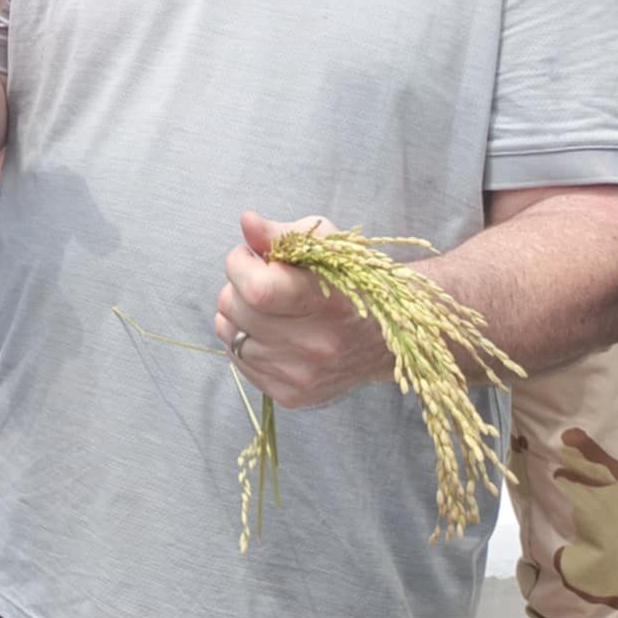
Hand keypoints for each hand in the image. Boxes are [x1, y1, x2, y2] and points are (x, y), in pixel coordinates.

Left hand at [213, 211, 391, 410]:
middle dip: (236, 285)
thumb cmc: (351, 281)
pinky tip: (268, 330)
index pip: (257, 289)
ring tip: (264, 305)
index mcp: (328, 302)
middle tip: (259, 278)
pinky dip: (245, 341)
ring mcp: (303, 375)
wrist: (387, 337)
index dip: (240, 265)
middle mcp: (316, 345)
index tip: (249, 255)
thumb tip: (247, 221)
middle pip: (236, 309)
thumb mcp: (326, 244)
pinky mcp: (292, 395)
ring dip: (237, 314)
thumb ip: (281, 234)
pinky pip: (239, 362)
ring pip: (231, 336)